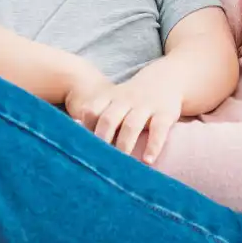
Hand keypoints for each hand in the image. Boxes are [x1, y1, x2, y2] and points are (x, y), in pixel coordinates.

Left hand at [64, 71, 182, 164]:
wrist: (167, 77)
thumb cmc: (133, 97)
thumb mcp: (115, 100)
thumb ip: (96, 115)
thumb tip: (74, 138)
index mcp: (111, 97)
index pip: (92, 110)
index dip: (84, 128)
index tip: (79, 147)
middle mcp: (126, 100)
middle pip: (109, 118)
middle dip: (102, 139)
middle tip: (97, 162)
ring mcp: (146, 105)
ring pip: (132, 125)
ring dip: (124, 145)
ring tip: (122, 165)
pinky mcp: (165, 113)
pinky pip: (159, 129)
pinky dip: (153, 145)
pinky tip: (148, 161)